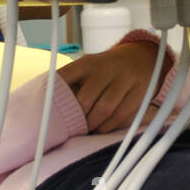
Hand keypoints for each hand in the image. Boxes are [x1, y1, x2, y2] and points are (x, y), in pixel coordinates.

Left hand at [57, 40, 171, 133]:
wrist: (141, 59)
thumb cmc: (105, 71)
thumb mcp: (88, 69)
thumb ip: (70, 84)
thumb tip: (49, 107)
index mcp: (86, 63)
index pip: (64, 77)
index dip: (55, 97)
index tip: (49, 112)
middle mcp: (105, 68)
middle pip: (85, 99)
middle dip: (77, 118)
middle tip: (71, 128)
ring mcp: (124, 79)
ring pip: (104, 109)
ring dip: (92, 125)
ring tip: (86, 130)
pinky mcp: (139, 92)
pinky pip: (121, 115)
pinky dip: (108, 127)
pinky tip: (101, 129)